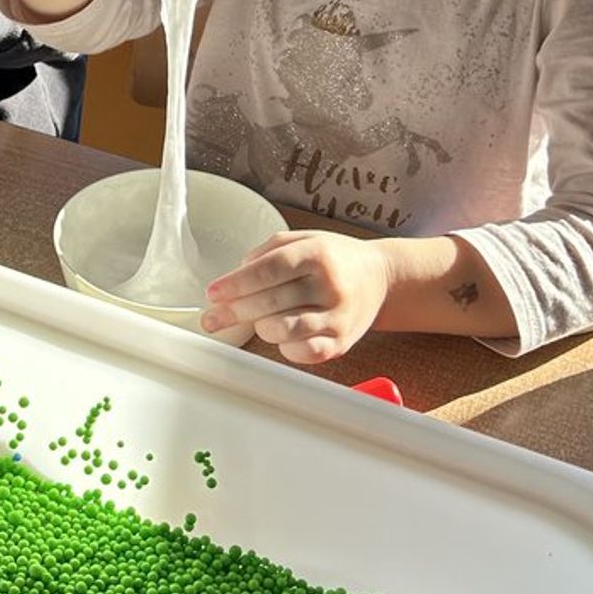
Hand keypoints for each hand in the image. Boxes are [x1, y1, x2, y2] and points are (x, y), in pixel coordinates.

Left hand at [201, 231, 392, 365]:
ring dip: (260, 327)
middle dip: (234, 311)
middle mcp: (330, 285)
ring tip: (258, 320)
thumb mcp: (303, 240)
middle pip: (271, 301)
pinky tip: (283, 336)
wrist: (380, 278)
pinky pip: (303, 353)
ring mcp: (338, 316)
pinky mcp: (341, 343)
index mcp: (317, 254)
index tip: (213, 293)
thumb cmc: (334, 259)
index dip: (237, 283)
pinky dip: (284, 347)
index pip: (270, 269)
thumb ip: (266, 253)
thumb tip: (234, 277)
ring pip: (283, 330)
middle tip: (212, 318)